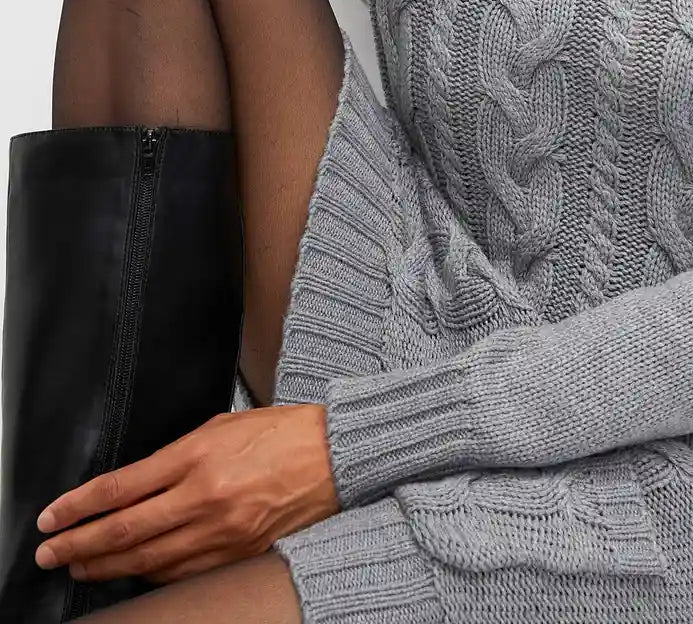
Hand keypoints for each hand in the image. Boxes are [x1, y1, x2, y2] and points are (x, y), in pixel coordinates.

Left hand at [33, 404, 338, 585]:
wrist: (333, 455)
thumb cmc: (281, 432)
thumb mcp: (220, 426)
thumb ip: (176, 455)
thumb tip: (136, 482)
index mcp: (197, 455)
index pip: (121, 488)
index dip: (79, 506)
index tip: (54, 517)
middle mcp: (205, 497)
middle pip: (125, 531)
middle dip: (79, 545)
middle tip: (51, 553)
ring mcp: (222, 531)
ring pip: (148, 560)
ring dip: (107, 565)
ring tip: (81, 567)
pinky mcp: (238, 552)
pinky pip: (181, 572)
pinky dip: (150, 573)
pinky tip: (132, 570)